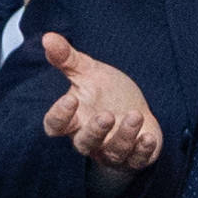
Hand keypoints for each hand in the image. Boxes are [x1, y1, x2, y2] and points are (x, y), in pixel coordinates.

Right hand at [42, 32, 160, 174]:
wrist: (135, 109)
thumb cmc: (107, 93)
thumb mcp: (88, 72)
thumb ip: (67, 58)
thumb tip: (48, 37)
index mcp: (73, 119)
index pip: (55, 125)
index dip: (60, 116)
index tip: (71, 99)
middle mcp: (90, 139)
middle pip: (83, 143)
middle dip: (95, 131)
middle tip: (107, 115)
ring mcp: (112, 150)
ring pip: (112, 152)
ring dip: (124, 136)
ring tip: (135, 115)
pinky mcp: (135, 157)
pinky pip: (136, 160)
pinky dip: (142, 150)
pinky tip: (148, 136)